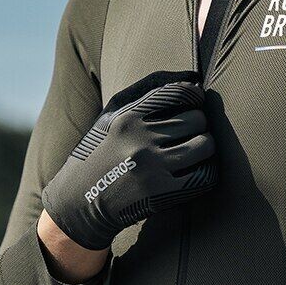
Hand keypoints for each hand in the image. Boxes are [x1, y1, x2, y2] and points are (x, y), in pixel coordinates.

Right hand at [41, 69, 216, 249]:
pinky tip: (197, 170)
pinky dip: (207, 171)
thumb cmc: (99, 154)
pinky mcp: (161, 194)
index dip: (195, 96)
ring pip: (205, 145)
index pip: (179, 93)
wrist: (78, 203)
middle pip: (197, 119)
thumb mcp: (110, 118)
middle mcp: (139, 140)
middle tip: (192, 131)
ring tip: (197, 149)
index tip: (195, 102)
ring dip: (205, 146)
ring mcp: (152, 168)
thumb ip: (145, 96)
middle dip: (199, 123)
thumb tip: (193, 80)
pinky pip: (204, 176)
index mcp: (127, 117)